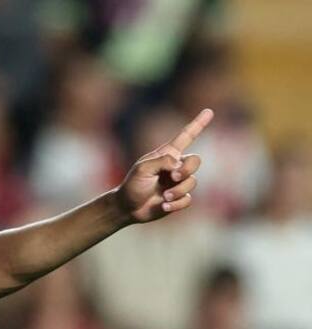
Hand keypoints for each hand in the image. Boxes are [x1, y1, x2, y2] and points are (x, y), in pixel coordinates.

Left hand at [116, 108, 213, 222]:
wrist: (127, 208)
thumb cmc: (132, 185)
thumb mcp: (143, 169)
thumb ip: (162, 162)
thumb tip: (179, 165)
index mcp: (167, 155)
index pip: (186, 137)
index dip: (198, 124)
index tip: (209, 111)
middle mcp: (175, 167)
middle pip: (195, 161)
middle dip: (187, 169)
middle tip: (174, 176)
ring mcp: (178, 183)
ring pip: (192, 182)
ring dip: (178, 190)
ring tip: (164, 196)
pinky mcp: (178, 198)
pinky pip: (188, 199)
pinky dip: (177, 204)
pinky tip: (164, 206)